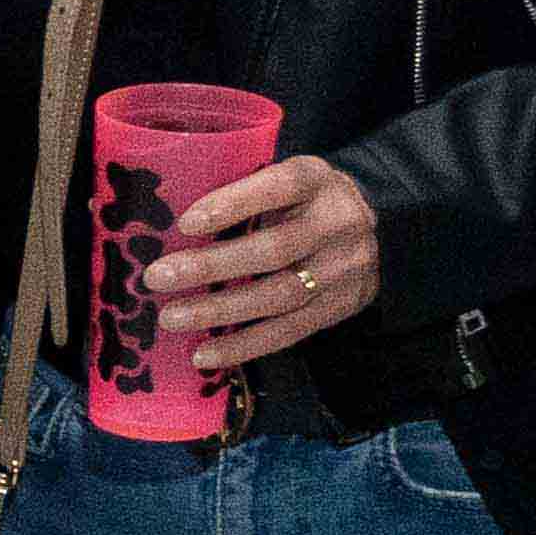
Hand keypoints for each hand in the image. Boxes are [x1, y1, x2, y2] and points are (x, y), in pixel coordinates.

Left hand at [148, 154, 381, 370]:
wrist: (378, 228)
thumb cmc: (304, 201)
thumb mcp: (286, 180)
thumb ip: (245, 193)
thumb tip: (170, 223)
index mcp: (316, 180)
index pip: (278, 186)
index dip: (232, 204)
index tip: (185, 223)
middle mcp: (336, 224)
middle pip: (274, 249)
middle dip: (211, 266)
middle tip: (157, 277)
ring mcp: (342, 269)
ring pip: (280, 295)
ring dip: (220, 311)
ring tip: (173, 318)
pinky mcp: (339, 307)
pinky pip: (289, 332)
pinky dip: (244, 346)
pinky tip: (205, 354)